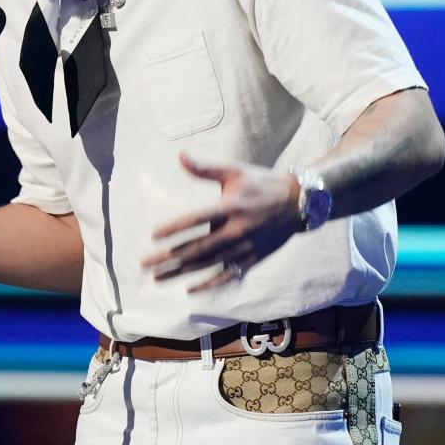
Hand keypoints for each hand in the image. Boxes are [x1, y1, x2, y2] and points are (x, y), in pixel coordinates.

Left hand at [141, 153, 302, 291]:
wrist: (299, 202)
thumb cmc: (261, 183)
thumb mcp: (234, 171)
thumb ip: (206, 168)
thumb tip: (180, 156)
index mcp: (230, 207)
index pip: (196, 219)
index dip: (175, 228)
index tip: (154, 236)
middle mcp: (237, 230)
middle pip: (197, 247)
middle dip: (169, 257)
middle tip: (145, 264)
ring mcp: (245, 247)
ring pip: (208, 263)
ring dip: (181, 272)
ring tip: (158, 278)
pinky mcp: (253, 258)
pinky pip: (228, 274)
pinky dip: (210, 283)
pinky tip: (191, 289)